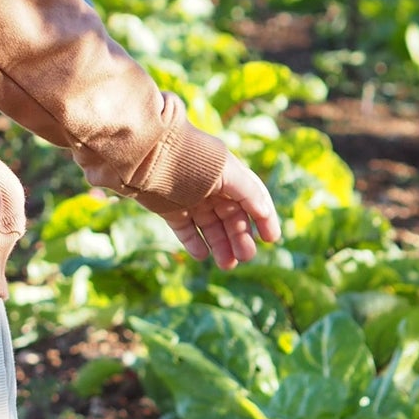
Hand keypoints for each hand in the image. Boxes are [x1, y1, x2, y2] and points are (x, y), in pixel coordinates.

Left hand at [159, 151, 279, 269]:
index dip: (264, 218)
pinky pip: (186, 231)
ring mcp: (191, 200)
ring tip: (227, 264)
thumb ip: (248, 192)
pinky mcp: (170, 210)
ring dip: (221, 246)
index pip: (253, 199)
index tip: (271, 239)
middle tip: (245, 256)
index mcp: (229, 176)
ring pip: (211, 228)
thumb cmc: (191, 159)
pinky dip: (195, 244)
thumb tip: (264, 212)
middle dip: (241, 238)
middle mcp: (211, 189)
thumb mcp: (226, 172)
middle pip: (232, 218)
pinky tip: (202, 255)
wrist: (148, 154)